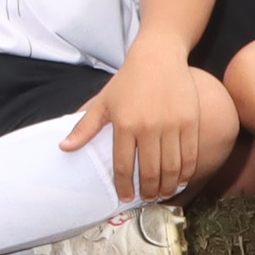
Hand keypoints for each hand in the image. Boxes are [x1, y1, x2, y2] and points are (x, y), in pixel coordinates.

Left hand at [62, 51, 225, 204]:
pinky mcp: (190, 121)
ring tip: (162, 194)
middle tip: (146, 199)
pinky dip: (185, 173)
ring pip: (171, 168)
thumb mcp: (103, 101)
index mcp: (125, 124)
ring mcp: (172, 125)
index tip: (126, 197)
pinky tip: (180, 180)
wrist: (159, 55)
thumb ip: (84, 127)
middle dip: (148, 192)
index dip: (124, 187)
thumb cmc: (128, 80)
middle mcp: (149, 127)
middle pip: (150, 172)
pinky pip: (189, 155)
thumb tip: (64, 148)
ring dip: (167, 187)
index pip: (123, 166)